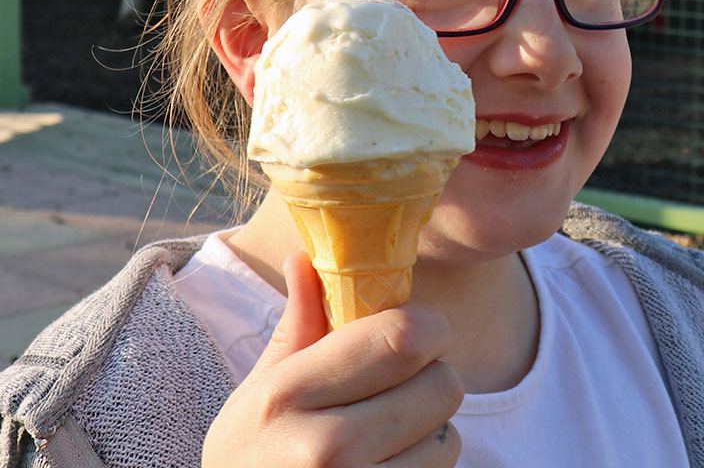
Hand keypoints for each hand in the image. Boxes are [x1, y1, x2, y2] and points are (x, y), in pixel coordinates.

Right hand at [202, 252, 463, 466]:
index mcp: (286, 396)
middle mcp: (323, 448)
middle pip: (442, 385)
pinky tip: (386, 467)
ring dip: (431, 433)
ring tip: (386, 440)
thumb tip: (305, 256)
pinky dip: (424, 467)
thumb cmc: (253, 458)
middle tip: (400, 391)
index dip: (425, 327)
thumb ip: (297, 328)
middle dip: (432, 380)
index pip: (402, 337)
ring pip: (450, 438)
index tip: (414, 336)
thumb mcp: (258, 394)